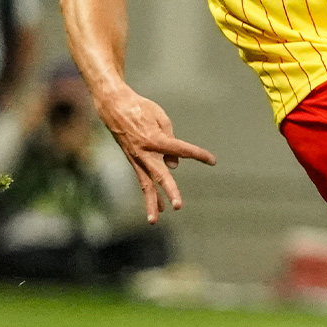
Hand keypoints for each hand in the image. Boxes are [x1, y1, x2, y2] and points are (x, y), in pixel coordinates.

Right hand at [93, 85, 216, 223]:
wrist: (114, 106)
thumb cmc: (141, 108)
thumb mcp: (160, 118)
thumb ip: (170, 140)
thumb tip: (174, 165)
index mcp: (155, 139)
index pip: (181, 149)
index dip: (198, 154)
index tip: (212, 160)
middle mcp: (144, 153)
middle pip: (160, 175)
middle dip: (169, 191)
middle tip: (179, 206)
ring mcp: (136, 159)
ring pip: (146, 185)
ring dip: (152, 203)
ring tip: (156, 221)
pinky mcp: (133, 161)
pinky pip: (142, 181)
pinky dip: (150, 195)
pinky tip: (157, 210)